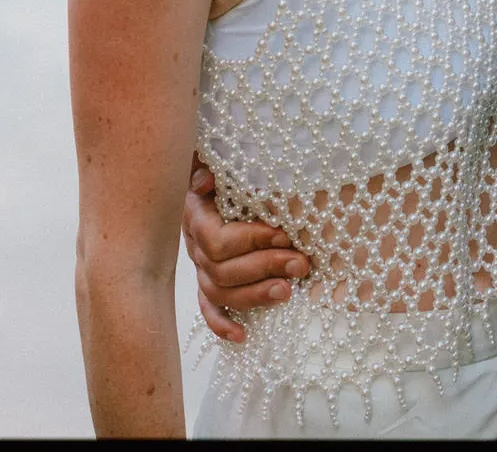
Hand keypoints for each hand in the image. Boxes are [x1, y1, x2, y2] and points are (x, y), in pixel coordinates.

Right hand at [182, 156, 310, 342]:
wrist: (221, 176)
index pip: (219, 241)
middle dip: (265, 267)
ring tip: (287, 292)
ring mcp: (201, 267)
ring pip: (220, 292)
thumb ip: (212, 168)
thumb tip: (206, 180)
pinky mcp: (208, 281)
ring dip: (255, 295)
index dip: (252, 240)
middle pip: (223, 270)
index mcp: (197, 215)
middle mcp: (196, 245)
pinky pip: (209, 308)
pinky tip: (242, 336)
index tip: (284, 234)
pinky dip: (223, 323)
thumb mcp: (223, 161)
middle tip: (301, 264)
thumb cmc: (228, 166)